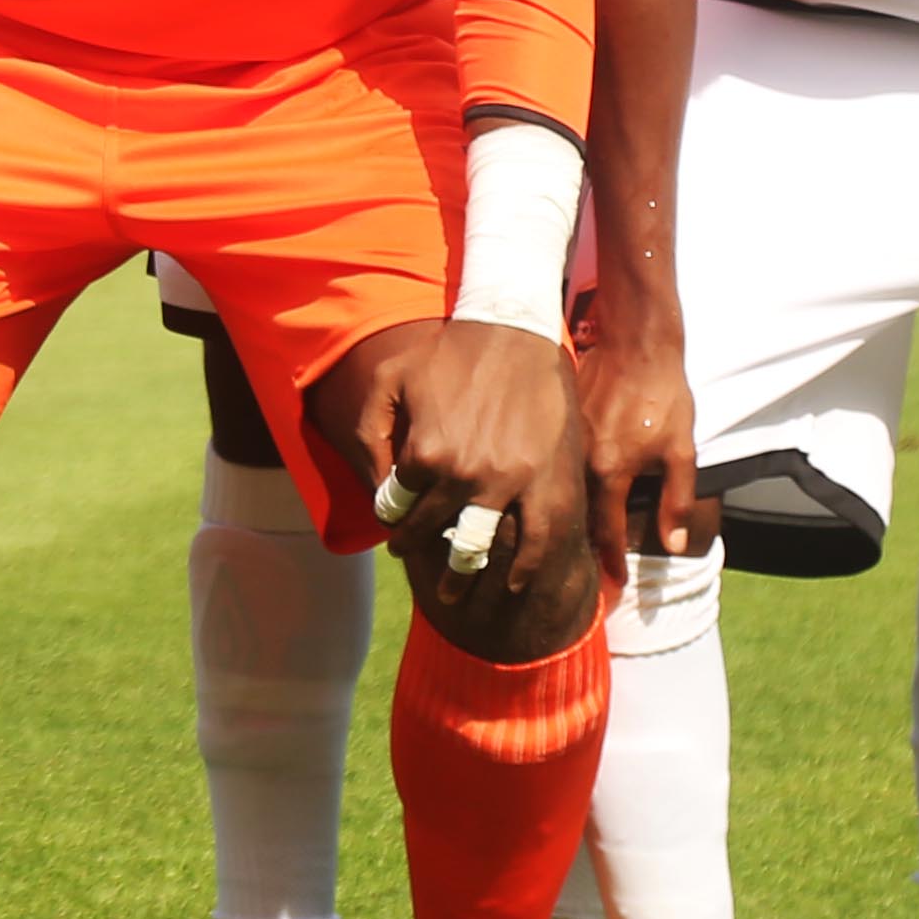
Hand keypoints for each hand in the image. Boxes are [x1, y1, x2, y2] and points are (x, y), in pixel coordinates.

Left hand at [324, 319, 584, 608]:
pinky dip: (522, 569)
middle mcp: (464, 474)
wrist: (513, 328)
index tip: (396, 524)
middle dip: (416, 547)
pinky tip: (511, 582)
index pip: (396, 507)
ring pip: (478, 548)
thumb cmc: (448, 353)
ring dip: (461, 574)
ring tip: (453, 590)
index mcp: (424, 452)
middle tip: (412, 554)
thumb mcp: (389, 380)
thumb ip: (369, 433)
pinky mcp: (548, 482)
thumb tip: (374, 488)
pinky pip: (536, 542)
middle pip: (432, 531)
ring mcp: (509, 482)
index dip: (393, 518)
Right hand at [573, 303, 711, 567]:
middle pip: (574, 516)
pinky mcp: (557, 423)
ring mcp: (563, 440)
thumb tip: (674, 544)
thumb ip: (677, 500)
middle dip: (581, 546)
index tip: (617, 583)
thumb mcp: (681, 449)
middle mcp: (579, 460)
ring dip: (567, 515)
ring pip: (561, 490)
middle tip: (587, 570)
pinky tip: (565, 492)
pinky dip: (559, 484)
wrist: (636, 342)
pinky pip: (556, 464)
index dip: (612, 562)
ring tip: (572, 539)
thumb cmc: (664, 395)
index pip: (606, 532)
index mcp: (610, 470)